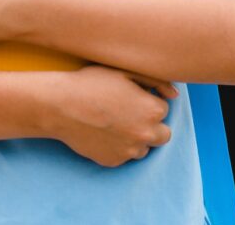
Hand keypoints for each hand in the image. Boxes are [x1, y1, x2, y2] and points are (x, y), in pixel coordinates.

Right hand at [44, 65, 176, 166]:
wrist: (59, 106)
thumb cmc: (91, 83)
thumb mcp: (123, 72)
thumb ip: (155, 81)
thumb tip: (175, 95)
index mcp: (152, 111)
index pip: (163, 109)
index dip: (147, 102)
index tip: (130, 98)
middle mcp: (146, 134)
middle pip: (162, 135)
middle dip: (150, 126)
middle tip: (128, 114)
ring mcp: (130, 151)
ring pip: (143, 147)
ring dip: (134, 138)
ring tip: (112, 123)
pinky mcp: (113, 161)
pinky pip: (122, 156)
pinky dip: (116, 147)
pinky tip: (101, 133)